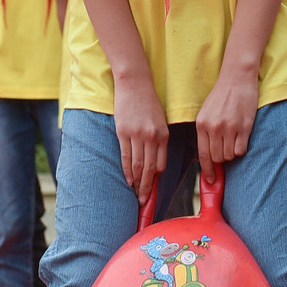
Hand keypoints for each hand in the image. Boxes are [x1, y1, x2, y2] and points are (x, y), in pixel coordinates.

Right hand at [113, 76, 168, 201]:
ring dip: (137, 182)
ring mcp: (137, 135)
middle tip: (145, 202)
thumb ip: (159, 140)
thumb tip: (156, 163)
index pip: (161, 164)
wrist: (135, 84)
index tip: (153, 190)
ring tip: (136, 194)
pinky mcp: (123, 132)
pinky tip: (128, 180)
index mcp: (163, 135)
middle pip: (150, 169)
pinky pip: (126, 156)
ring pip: (138, 165)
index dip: (157, 179)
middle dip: (147, 187)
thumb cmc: (148, 103)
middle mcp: (152, 137)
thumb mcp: (160, 121)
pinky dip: (128, 170)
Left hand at [196, 70, 259, 169]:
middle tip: (225, 150)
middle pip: (217, 158)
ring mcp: (229, 128)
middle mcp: (214, 127)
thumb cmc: (222, 96)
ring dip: (232, 153)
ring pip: (230, 155)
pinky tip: (241, 137)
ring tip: (233, 139)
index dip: (207, 171)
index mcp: (202, 124)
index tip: (210, 181)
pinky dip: (241, 148)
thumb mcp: (206, 112)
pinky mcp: (244, 127)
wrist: (237, 78)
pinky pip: (241, 149)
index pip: (203, 155)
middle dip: (221, 159)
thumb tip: (209, 157)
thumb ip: (205, 132)